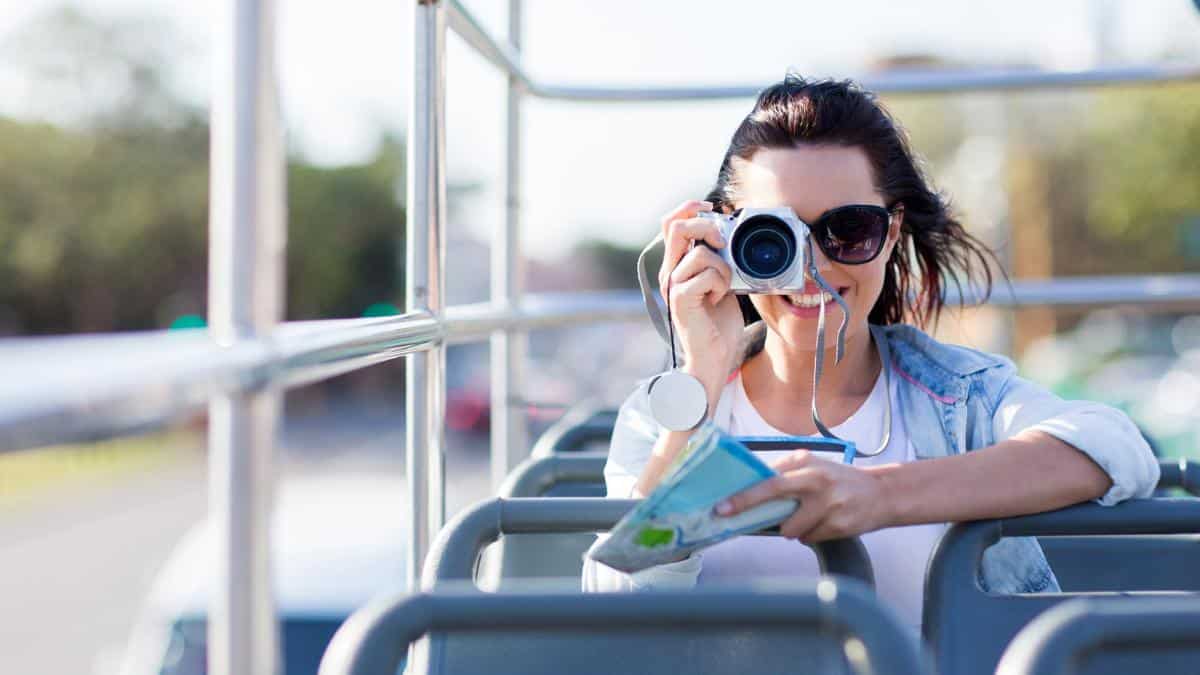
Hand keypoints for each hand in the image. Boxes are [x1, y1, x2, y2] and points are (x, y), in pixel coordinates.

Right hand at [657, 200, 744, 404]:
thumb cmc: (718, 322)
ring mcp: (672, 286)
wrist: (714, 356)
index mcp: (676, 265)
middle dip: (707, 227)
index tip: (712, 207)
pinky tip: (719, 299)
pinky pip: (707, 275)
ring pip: (701, 254)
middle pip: (678, 227)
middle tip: (723, 243)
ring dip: (724, 268)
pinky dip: (721, 284)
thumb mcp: (720, 281)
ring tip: (724, 287)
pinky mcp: (680, 299)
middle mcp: (669, 272)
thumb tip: (727, 231)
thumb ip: (716, 259)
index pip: (671, 223)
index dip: (689, 207)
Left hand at [714, 451, 894, 542]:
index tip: (722, 504)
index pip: (768, 478)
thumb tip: (750, 486)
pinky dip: (810, 534)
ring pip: (791, 528)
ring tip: (808, 518)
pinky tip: (824, 523)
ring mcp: (829, 504)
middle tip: (726, 513)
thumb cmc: (839, 480)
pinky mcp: (839, 525)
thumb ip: (786, 473)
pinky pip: (809, 538)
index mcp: (807, 463)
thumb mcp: (814, 466)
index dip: (744, 493)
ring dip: (793, 528)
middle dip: (746, 504)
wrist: (882, 493)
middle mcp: (816, 480)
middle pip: (773, 492)